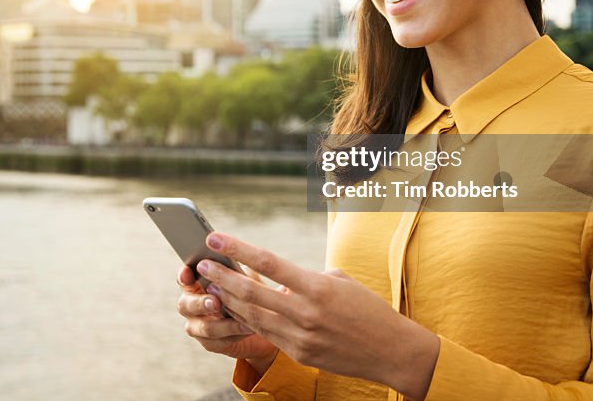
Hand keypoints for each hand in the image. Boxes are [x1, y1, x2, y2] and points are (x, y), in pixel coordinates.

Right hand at [176, 263, 277, 370]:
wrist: (260, 320)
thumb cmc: (248, 290)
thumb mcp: (244, 276)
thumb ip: (235, 271)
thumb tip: (234, 265)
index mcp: (195, 283)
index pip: (183, 278)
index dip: (183, 276)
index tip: (187, 273)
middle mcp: (190, 304)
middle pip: (186, 305)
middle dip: (201, 303)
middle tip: (215, 302)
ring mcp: (197, 325)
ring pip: (204, 327)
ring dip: (224, 324)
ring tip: (243, 320)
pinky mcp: (209, 343)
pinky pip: (219, 342)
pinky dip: (235, 334)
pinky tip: (249, 329)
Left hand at [196, 232, 439, 399]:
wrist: (390, 351)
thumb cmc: (368, 308)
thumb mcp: (339, 281)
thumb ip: (305, 278)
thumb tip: (278, 278)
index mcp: (317, 287)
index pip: (269, 263)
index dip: (238, 249)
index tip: (216, 237)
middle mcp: (305, 312)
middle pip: (252, 292)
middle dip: (222, 276)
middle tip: (202, 263)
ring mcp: (300, 337)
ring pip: (253, 315)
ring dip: (227, 299)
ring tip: (209, 284)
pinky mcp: (299, 354)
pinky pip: (266, 333)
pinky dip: (246, 319)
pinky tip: (232, 307)